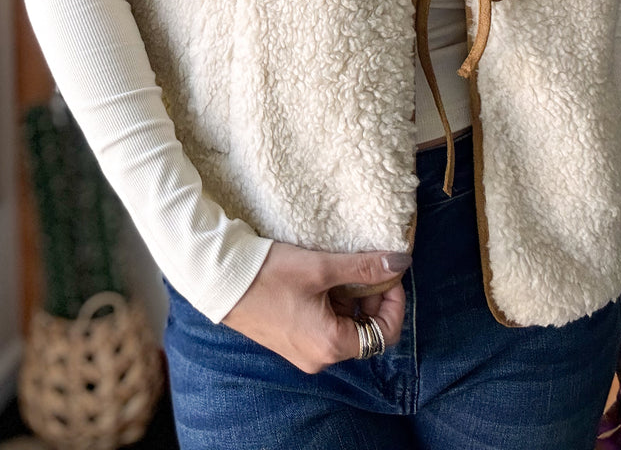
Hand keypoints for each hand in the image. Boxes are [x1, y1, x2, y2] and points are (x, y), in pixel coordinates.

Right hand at [221, 241, 409, 373]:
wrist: (220, 280)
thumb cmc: (269, 275)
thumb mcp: (320, 267)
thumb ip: (363, 267)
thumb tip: (401, 262)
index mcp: (331, 345)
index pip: (384, 334)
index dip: (393, 303)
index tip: (388, 274)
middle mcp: (319, 358)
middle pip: (364, 332)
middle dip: (369, 298)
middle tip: (362, 267)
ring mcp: (303, 352)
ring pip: (343, 327)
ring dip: (349, 299)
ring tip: (336, 269)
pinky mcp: (290, 342)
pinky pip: (323, 327)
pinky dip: (330, 304)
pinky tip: (318, 279)